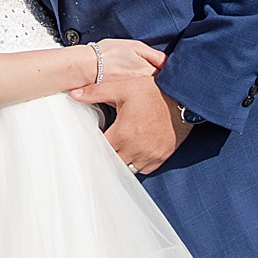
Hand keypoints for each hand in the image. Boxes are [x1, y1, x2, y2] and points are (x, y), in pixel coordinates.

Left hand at [71, 44, 190, 174]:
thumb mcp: (122, 88)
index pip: (100, 149)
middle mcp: (135, 149)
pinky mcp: (162, 157)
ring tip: (118, 150)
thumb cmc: (152, 91)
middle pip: (112, 163)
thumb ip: (96, 92)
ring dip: (121, 162)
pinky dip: (137, 164)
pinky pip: (144, 170)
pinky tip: (134, 152)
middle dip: (107, 156)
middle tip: (104, 147)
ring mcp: (149, 155)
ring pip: (128, 169)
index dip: (94, 146)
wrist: (183, 97)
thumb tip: (74, 94)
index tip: (94, 141)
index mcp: (122, 133)